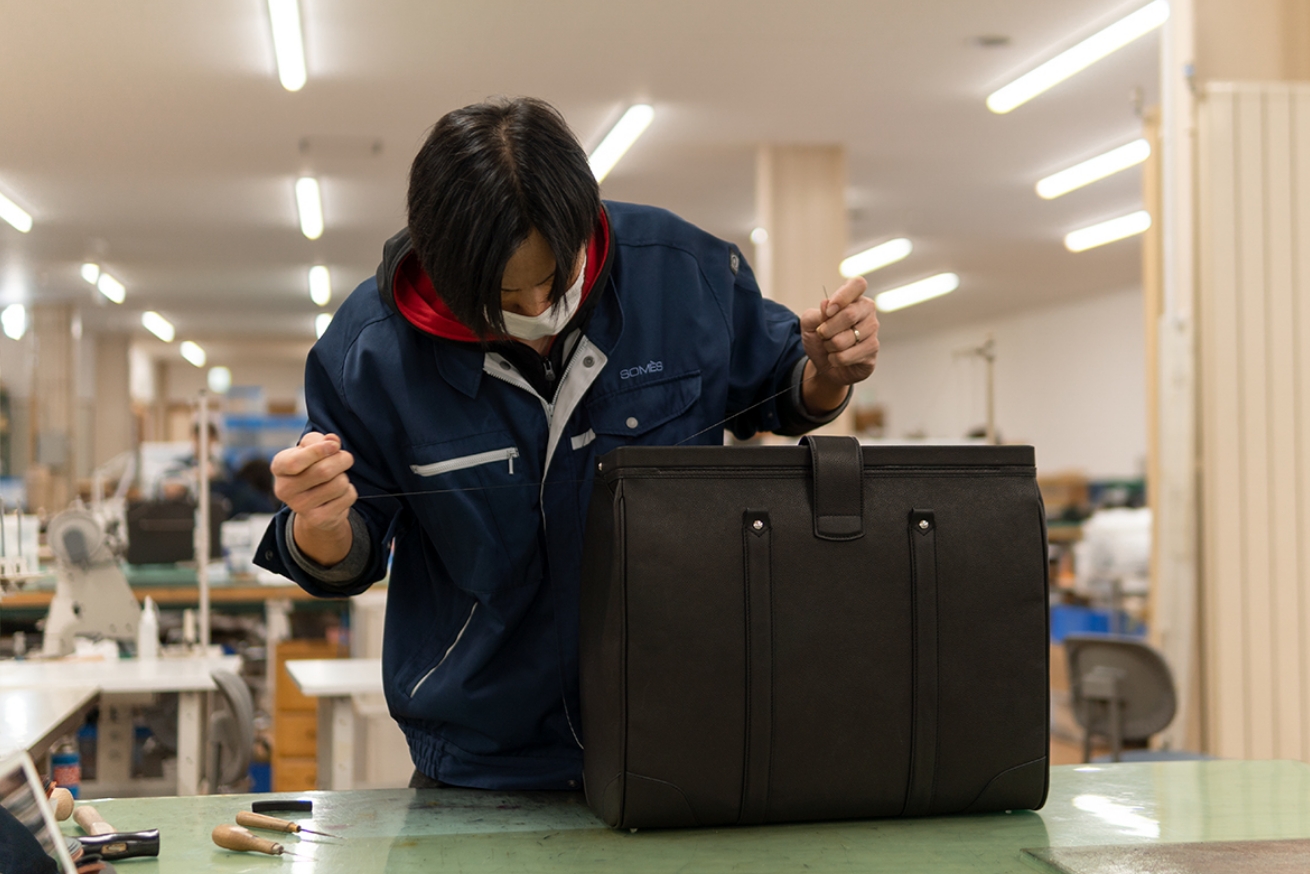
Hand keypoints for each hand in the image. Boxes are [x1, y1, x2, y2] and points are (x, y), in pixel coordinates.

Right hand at [271, 432, 356, 564]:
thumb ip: (319, 440)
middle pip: (323, 471)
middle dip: (342, 460)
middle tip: (346, 458)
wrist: (312, 505)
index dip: (318, 451)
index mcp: (279, 467)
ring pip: (339, 484)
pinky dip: (350, 491)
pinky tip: (338, 494)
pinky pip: (347, 497)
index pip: (296, 462)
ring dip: (345, 477)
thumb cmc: (311, 468)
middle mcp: (284, 489)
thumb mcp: (310, 449)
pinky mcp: (318, 519)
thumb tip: (332, 440)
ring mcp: (300, 507)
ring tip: (337, 478)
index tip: (334, 446)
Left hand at [798, 276, 878, 411]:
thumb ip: (815, 314)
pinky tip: (837, 358)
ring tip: (831, 347)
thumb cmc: (819, 339)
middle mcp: (866, 311)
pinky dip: (836, 359)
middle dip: (827, 329)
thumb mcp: (809, 324)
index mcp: (853, 298)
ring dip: (830, 346)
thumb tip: (826, 304)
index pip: (858, 284)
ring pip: (849, 338)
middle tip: (822, 334)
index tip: (828, 311)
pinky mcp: (872, 349)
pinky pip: (849, 355)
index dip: (842, 296)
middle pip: (849, 314)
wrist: (824, 364)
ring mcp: (872, 330)